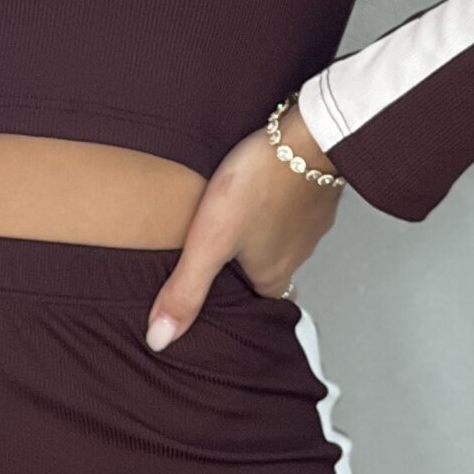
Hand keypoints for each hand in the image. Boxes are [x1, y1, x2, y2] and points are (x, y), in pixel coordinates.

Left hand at [143, 104, 341, 350]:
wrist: (308, 135)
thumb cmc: (262, 182)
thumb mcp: (210, 240)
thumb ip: (185, 289)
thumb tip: (161, 338)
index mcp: (273, 276)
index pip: (254, 307)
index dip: (233, 305)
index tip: (215, 301)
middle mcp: (296, 256)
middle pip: (264, 271)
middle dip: (240, 267)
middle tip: (214, 256)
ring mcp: (308, 224)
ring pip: (277, 238)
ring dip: (256, 232)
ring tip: (228, 219)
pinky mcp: (312, 193)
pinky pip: (289, 208)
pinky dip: (272, 203)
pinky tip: (253, 189)